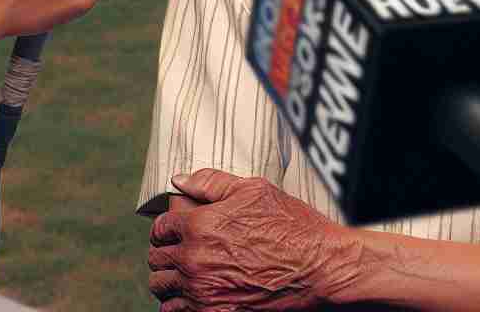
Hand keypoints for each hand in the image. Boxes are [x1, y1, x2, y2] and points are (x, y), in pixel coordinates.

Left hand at [146, 169, 360, 311]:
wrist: (322, 268)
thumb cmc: (292, 227)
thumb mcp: (253, 191)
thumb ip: (210, 183)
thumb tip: (180, 180)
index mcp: (199, 226)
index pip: (160, 228)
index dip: (168, 227)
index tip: (175, 231)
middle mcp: (195, 260)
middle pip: (157, 259)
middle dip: (167, 252)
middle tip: (180, 252)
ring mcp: (204, 292)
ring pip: (162, 288)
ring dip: (170, 280)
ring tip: (185, 275)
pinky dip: (180, 305)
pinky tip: (194, 296)